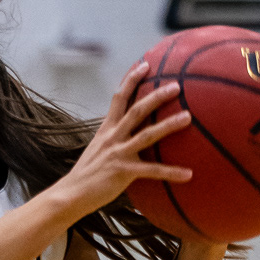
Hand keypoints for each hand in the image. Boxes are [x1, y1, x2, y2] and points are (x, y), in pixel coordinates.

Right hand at [50, 61, 196, 223]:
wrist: (70, 195)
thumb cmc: (86, 175)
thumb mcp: (97, 150)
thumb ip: (112, 140)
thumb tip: (127, 135)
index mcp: (106, 130)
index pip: (119, 98)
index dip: (131, 79)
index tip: (145, 64)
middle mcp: (112, 137)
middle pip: (136, 110)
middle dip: (156, 96)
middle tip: (176, 86)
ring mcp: (118, 154)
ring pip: (147, 135)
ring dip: (169, 125)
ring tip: (188, 117)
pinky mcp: (123, 172)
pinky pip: (152, 171)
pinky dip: (171, 172)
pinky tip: (189, 174)